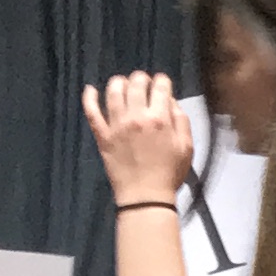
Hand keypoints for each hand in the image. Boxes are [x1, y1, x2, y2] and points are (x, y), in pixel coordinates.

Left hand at [84, 72, 196, 207]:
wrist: (145, 197)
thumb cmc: (169, 174)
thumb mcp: (186, 147)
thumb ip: (181, 120)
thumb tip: (170, 101)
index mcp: (159, 119)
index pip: (161, 87)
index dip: (163, 80)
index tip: (163, 83)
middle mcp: (137, 117)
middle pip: (136, 84)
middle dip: (141, 78)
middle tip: (144, 82)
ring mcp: (117, 125)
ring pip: (113, 92)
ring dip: (118, 82)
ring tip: (122, 83)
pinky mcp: (103, 135)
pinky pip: (92, 112)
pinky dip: (89, 98)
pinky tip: (90, 89)